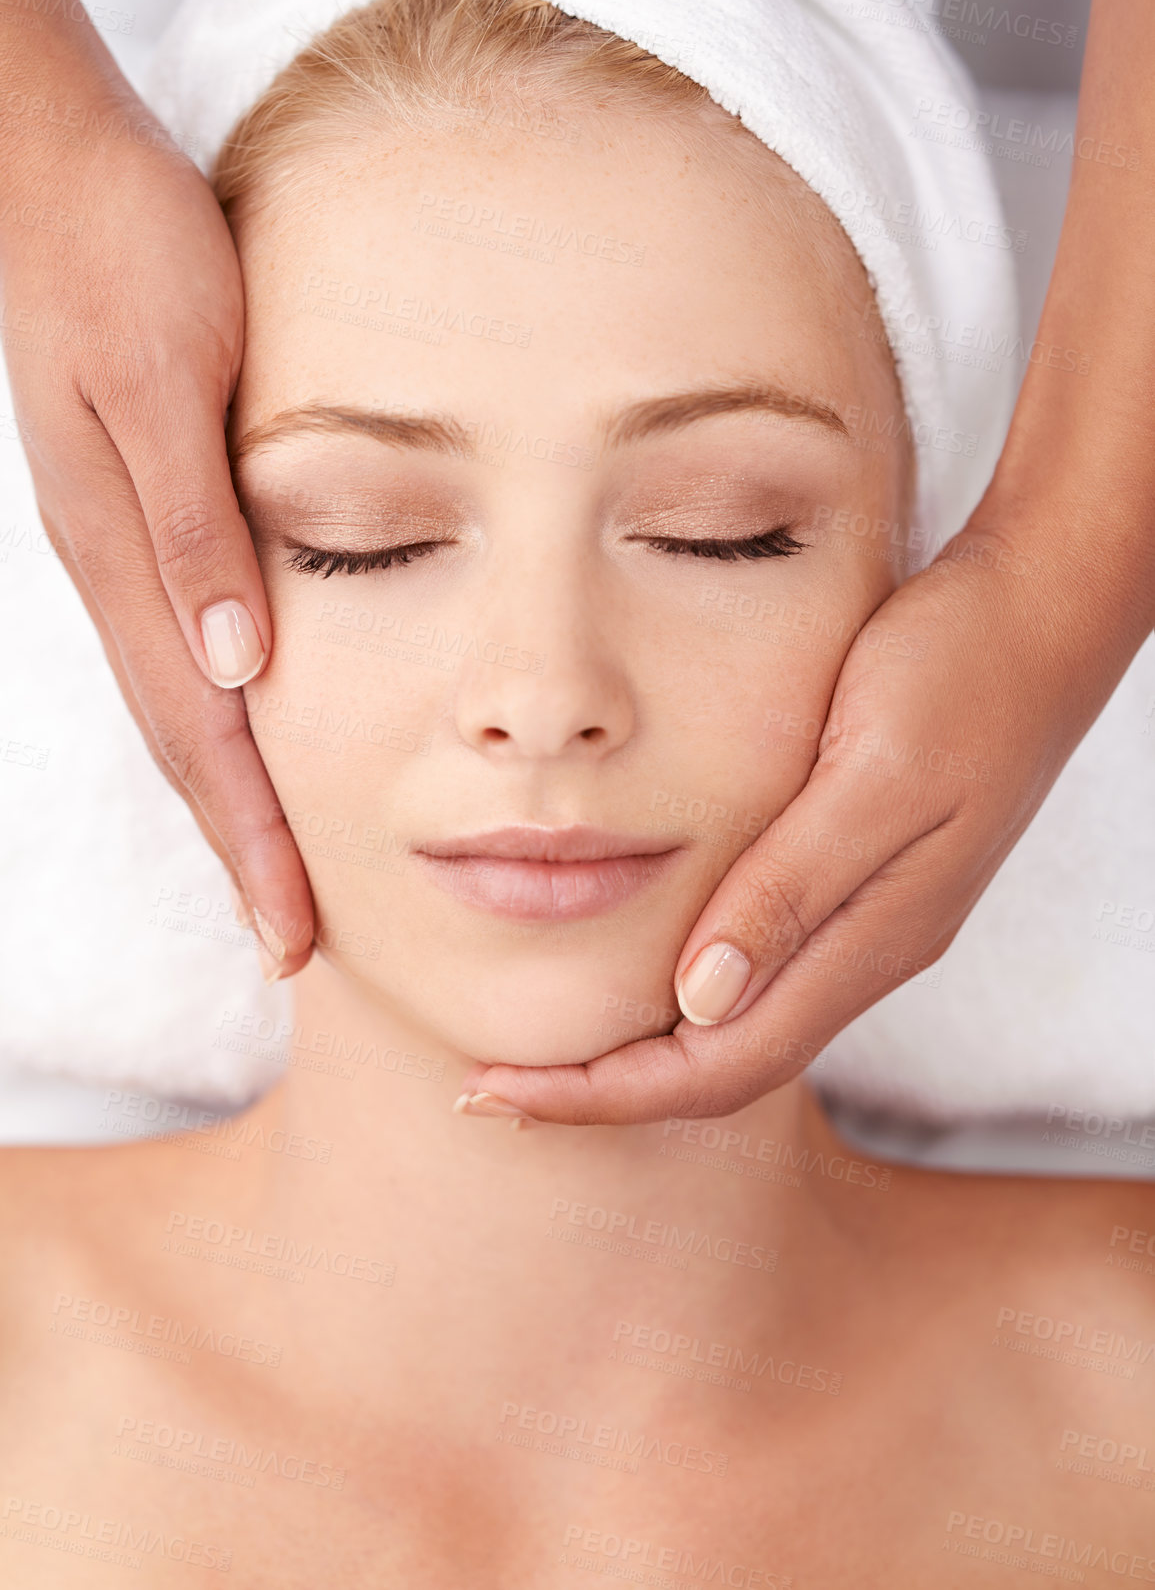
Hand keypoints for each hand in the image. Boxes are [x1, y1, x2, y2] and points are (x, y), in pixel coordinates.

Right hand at [1, 74, 313, 979]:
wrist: (57, 173)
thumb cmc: (127, 256)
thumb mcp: (168, 379)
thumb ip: (199, 525)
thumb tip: (239, 669)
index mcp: (129, 554)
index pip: (202, 733)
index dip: (253, 836)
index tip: (295, 929)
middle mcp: (119, 571)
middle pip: (187, 744)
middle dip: (241, 849)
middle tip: (293, 944)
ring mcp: (119, 547)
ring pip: (180, 707)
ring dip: (228, 800)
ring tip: (274, 873)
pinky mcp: (136, 514)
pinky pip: (177, 649)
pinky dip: (215, 723)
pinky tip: (246, 739)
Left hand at [455, 521, 1147, 1123]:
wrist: (1046, 612)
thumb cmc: (965, 673)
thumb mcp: (874, 772)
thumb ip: (792, 887)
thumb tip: (697, 1000)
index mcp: (872, 937)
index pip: (722, 1065)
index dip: (608, 1094)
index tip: (499, 1090)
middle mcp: (870, 948)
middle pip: (725, 1066)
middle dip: (607, 1092)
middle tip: (490, 1086)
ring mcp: (871, 918)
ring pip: (744, 1026)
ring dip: (641, 1051)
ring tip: (543, 1047)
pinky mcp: (861, 875)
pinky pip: (761, 969)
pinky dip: (681, 992)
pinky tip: (634, 965)